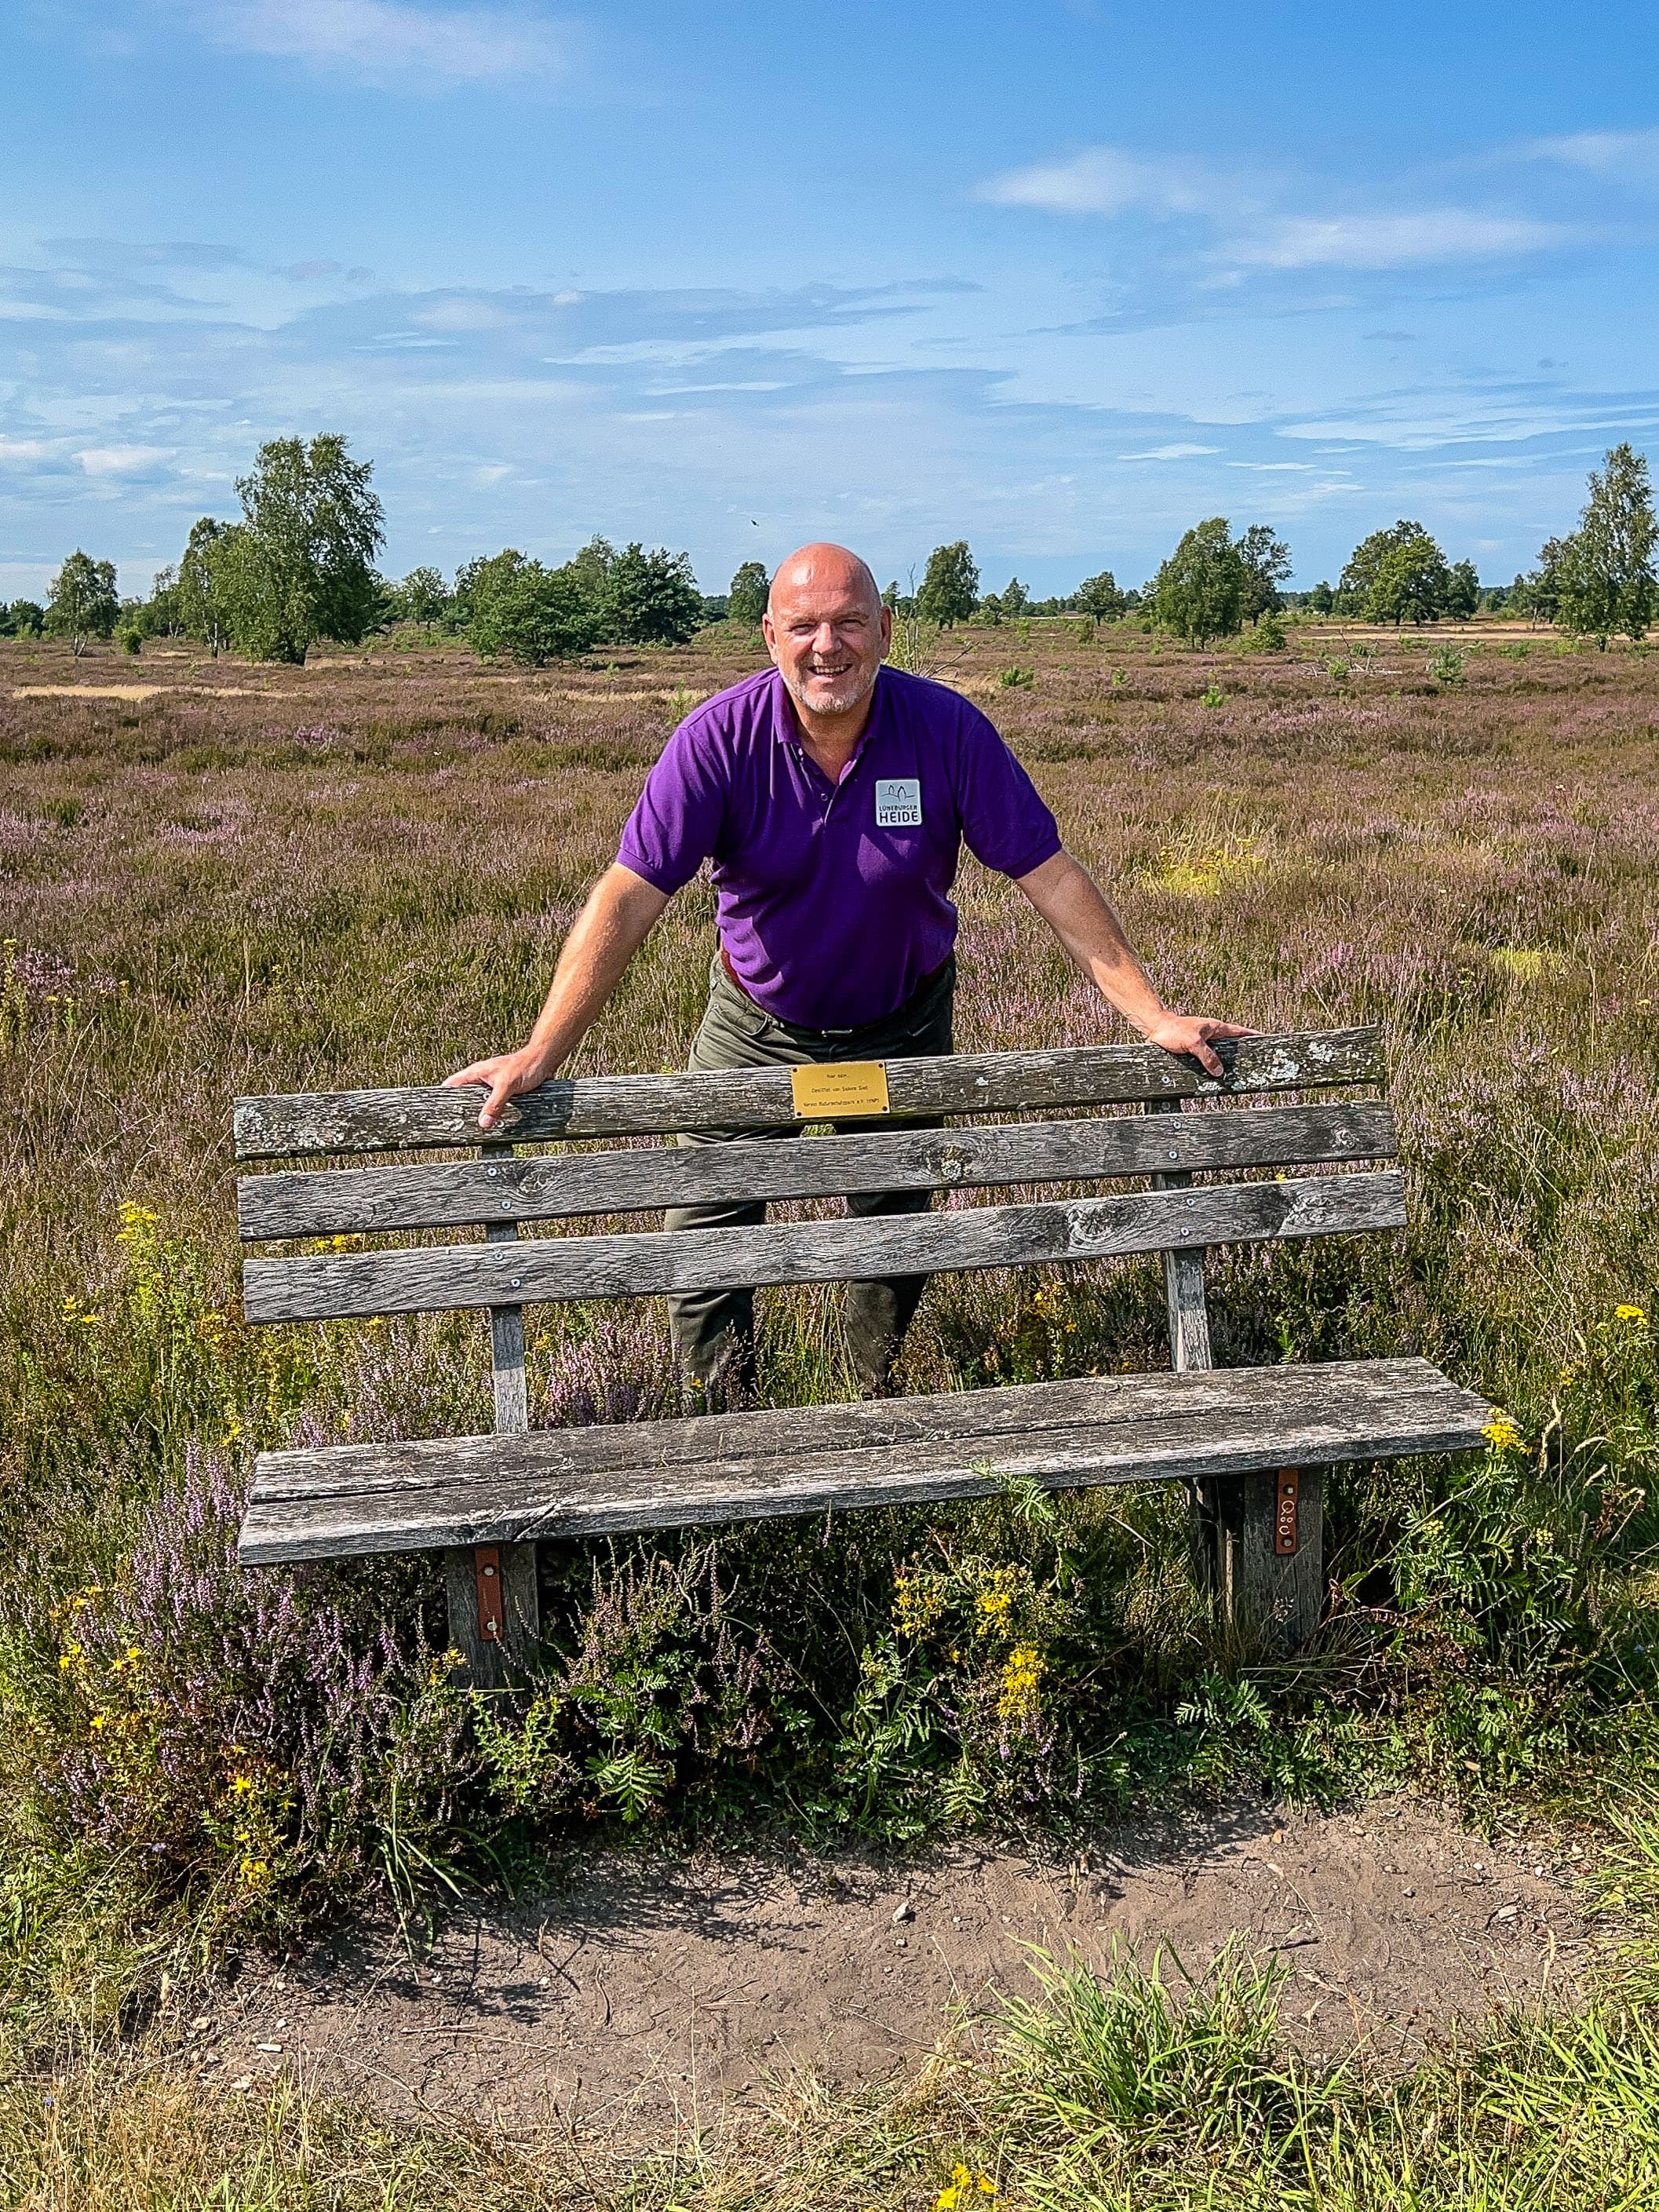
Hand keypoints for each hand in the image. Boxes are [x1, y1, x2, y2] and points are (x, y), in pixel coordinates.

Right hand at [442, 1047, 551, 1131]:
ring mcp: (493, 1087)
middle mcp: (482, 1080)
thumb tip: (483, 1122)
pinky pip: (495, 1106)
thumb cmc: (525, 1065)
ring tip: (475, 1127)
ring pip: (481, 1103)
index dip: (444, 1095)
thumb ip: (494, 1104)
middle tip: (457, 1124)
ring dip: (480, 1113)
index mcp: (477, 1072)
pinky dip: (494, 1113)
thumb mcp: (506, 1086)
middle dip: (462, 1109)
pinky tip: (494, 1123)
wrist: (544, 1062)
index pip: (453, 1084)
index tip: (437, 1110)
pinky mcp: (505, 1093)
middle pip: (465, 1097)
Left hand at [1142, 1013, 1258, 1079]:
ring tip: (1236, 1076)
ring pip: (1219, 1056)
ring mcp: (1204, 1044)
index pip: (1240, 1032)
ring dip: (1225, 1064)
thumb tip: (1219, 1072)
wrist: (1154, 1029)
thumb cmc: (1173, 1030)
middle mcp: (1212, 1035)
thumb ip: (1207, 1057)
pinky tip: (1215, 1077)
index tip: (1266, 1040)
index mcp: (1216, 1028)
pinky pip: (1208, 1060)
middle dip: (1242, 1054)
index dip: (1253, 1036)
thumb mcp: (1193, 1043)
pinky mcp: (1195, 1051)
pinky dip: (1212, 1067)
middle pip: (1232, 1046)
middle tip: (1253, 1065)